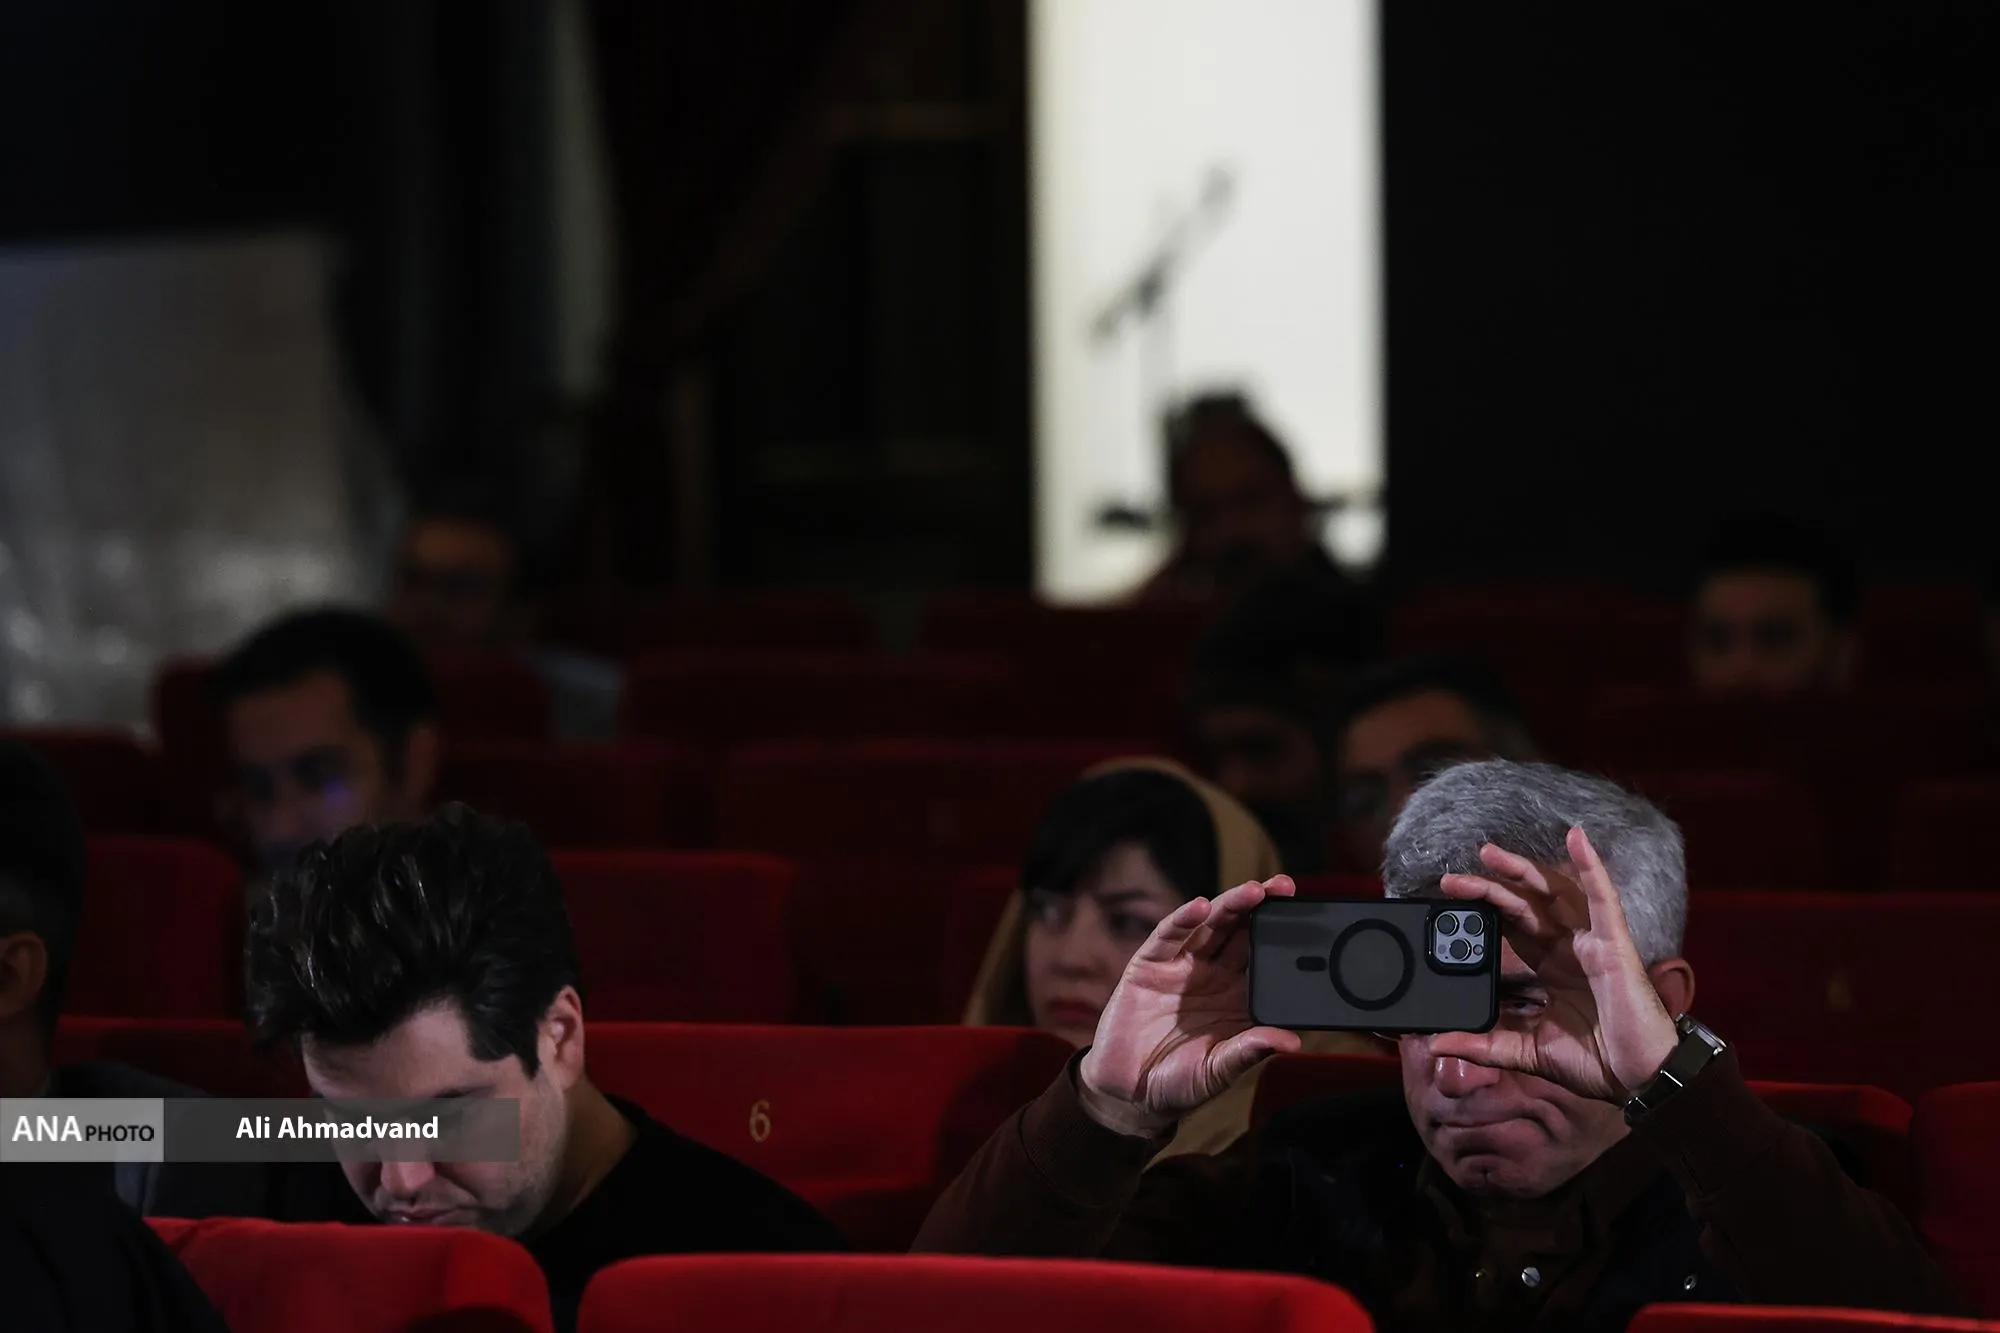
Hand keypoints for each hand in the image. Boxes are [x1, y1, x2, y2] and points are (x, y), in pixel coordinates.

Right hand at [1076, 876, 1303, 1137]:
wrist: (1129, 1093)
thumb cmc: (1180, 1084)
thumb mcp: (1218, 1072)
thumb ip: (1249, 1052)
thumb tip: (1291, 1041)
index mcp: (1239, 1000)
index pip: (1266, 959)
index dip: (1285, 938)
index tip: (1308, 919)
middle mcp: (1214, 977)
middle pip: (1242, 933)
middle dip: (1263, 908)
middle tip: (1284, 888)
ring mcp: (1182, 968)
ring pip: (1210, 926)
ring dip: (1231, 905)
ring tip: (1253, 891)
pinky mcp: (1149, 965)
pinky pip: (1168, 936)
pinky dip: (1183, 919)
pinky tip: (1199, 907)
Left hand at [1427, 827, 1678, 1101]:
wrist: (1640, 1080)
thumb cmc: (1596, 1063)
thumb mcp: (1528, 1051)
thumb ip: (1485, 1045)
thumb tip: (1437, 1044)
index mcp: (1552, 968)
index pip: (1512, 928)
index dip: (1484, 912)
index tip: (1449, 905)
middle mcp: (1571, 948)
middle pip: (1525, 905)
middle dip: (1489, 888)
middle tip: (1451, 879)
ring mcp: (1593, 942)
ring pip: (1555, 893)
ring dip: (1523, 870)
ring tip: (1489, 854)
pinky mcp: (1615, 944)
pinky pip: (1604, 898)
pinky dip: (1592, 866)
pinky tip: (1577, 838)